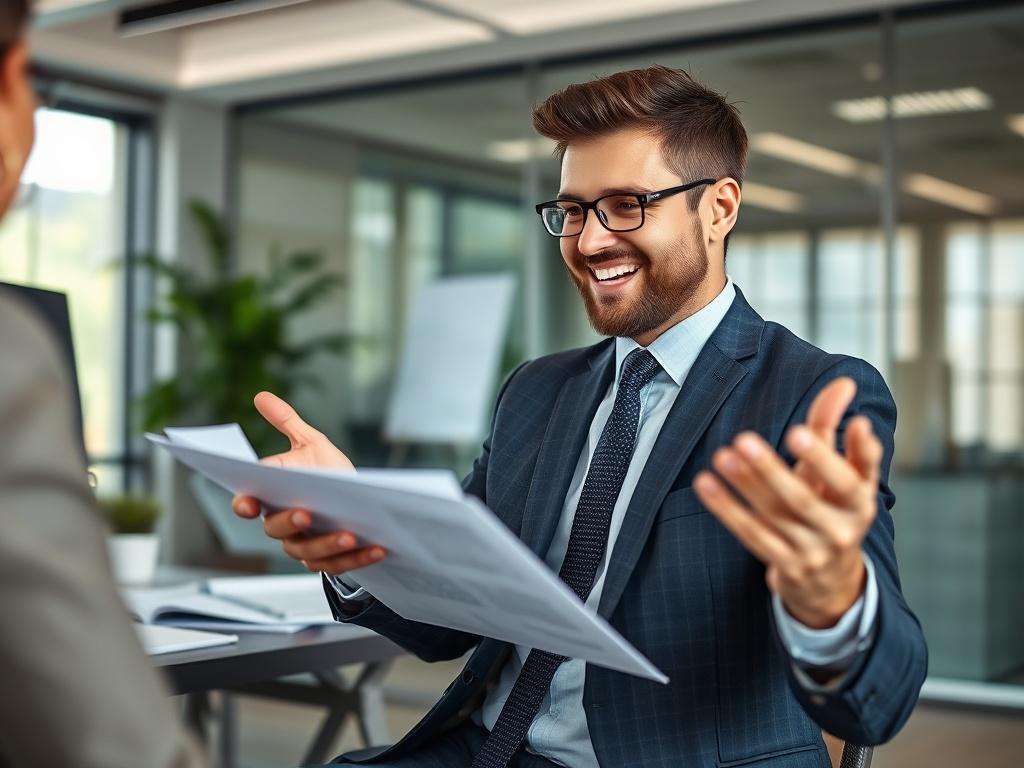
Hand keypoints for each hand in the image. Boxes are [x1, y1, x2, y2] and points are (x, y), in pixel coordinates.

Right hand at [231, 391, 385, 575]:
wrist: (359, 501)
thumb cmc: (329, 471)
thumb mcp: (311, 443)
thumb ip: (287, 422)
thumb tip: (261, 396)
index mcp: (273, 498)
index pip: (248, 504)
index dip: (245, 505)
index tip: (249, 502)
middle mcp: (284, 526)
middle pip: (276, 530)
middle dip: (289, 522)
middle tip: (305, 513)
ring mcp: (307, 547)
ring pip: (308, 553)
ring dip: (328, 545)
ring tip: (348, 534)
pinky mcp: (332, 561)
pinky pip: (340, 565)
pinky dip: (357, 559)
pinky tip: (377, 547)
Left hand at [693, 377, 882, 628]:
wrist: (831, 579)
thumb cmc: (831, 507)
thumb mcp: (841, 471)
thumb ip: (833, 427)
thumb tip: (843, 382)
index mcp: (860, 501)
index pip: (851, 479)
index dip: (835, 456)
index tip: (812, 429)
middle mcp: (840, 528)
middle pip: (803, 499)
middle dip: (772, 470)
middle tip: (744, 439)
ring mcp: (811, 550)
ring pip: (774, 515)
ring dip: (745, 485)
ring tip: (722, 455)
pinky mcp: (784, 565)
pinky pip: (751, 534)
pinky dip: (726, 509)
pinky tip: (705, 484)